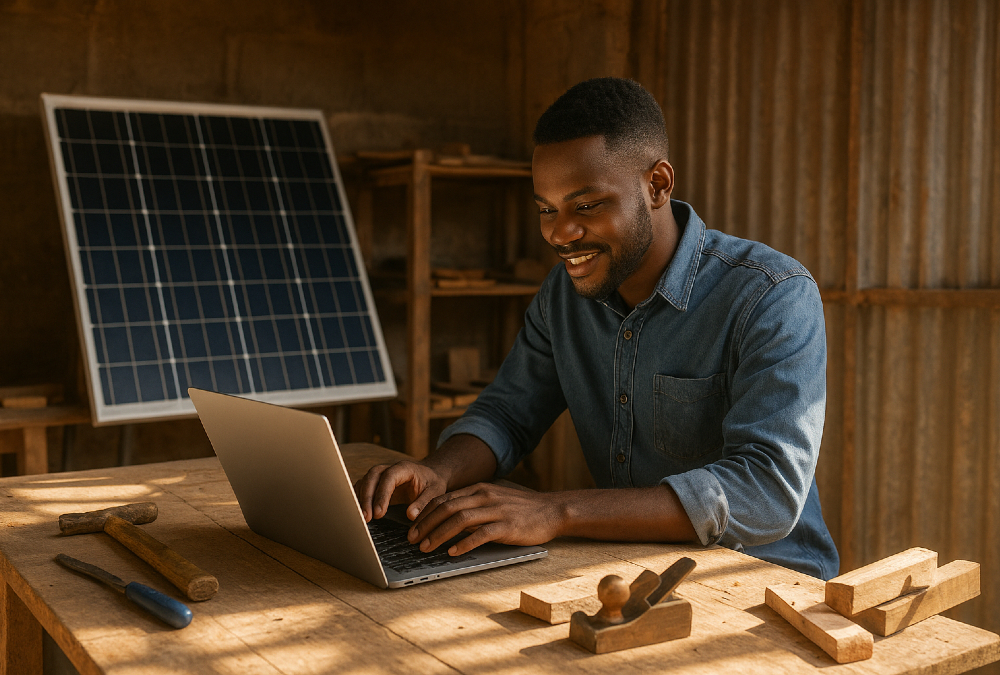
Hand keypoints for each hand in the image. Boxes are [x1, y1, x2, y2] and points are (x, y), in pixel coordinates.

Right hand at [353, 461, 447, 521]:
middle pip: (372, 478)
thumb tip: (410, 515)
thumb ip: (423, 503)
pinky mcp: (376, 483)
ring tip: (362, 518)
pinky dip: (358, 498)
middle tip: (366, 517)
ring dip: (360, 499)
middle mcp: (389, 468)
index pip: (389, 478)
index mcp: (403, 468)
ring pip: (364, 482)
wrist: (429, 476)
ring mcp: (380, 474)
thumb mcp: (434, 492)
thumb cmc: (432, 483)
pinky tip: (358, 512)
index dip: (382, 495)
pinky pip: (363, 487)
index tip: (379, 513)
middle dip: (367, 498)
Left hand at [407, 483, 564, 555]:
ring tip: (426, 548)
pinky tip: (452, 552)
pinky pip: (481, 534)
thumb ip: (473, 506)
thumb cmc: (522, 509)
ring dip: (439, 534)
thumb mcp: (494, 500)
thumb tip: (447, 520)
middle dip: (425, 524)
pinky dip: (464, 543)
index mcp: (479, 489)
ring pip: (459, 519)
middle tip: (412, 540)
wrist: (552, 510)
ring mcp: (497, 510)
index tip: (412, 527)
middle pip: (447, 508)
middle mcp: (485, 496)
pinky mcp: (508, 526)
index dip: (424, 513)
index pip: (444, 499)